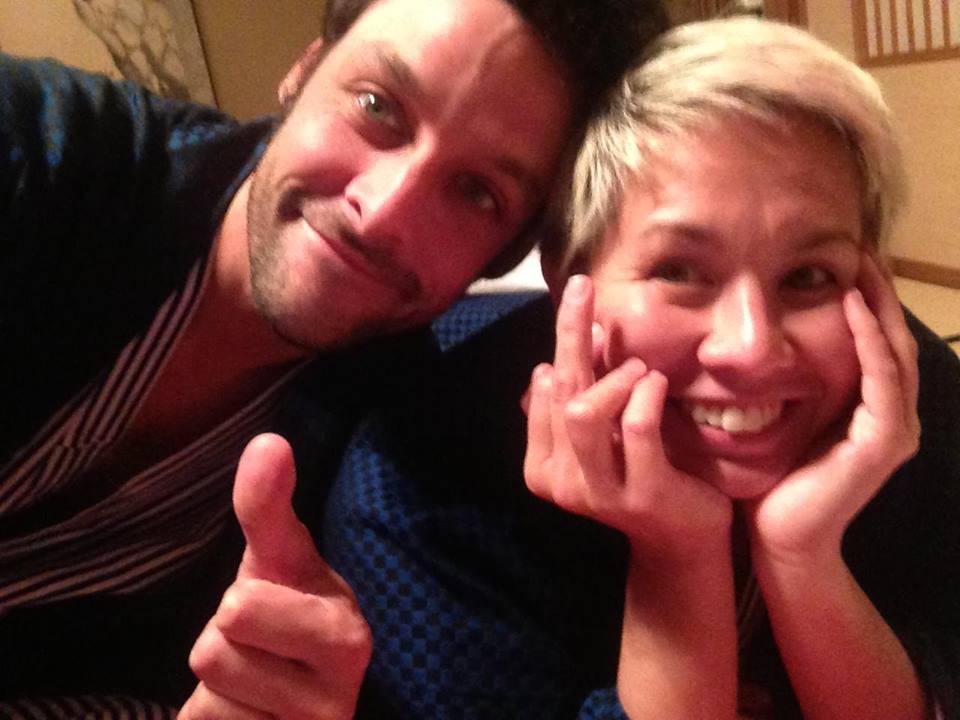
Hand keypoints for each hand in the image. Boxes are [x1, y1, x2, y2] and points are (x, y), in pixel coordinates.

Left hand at [179, 434, 371, 719]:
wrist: (294, 700)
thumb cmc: (286, 618)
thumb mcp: (277, 563)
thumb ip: (268, 506)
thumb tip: (269, 440)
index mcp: (346, 629)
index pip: (250, 606)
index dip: (244, 605)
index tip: (245, 595)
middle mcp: (343, 682)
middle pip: (219, 636)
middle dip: (225, 634)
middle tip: (259, 640)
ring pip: (210, 684)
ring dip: (220, 680)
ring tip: (257, 675)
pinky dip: (216, 716)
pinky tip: (250, 710)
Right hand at [524, 275, 731, 563]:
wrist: (681, 538)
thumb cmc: (640, 475)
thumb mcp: (601, 438)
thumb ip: (579, 401)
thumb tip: (564, 352)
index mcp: (542, 466)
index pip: (545, 389)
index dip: (561, 342)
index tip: (581, 305)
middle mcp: (561, 482)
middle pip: (561, 390)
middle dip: (571, 333)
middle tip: (584, 287)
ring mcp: (598, 492)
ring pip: (585, 411)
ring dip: (614, 376)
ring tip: (638, 366)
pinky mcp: (642, 493)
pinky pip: (637, 426)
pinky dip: (645, 394)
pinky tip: (655, 382)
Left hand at [747, 252, 919, 564]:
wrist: (779, 537)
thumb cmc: (773, 480)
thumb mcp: (782, 417)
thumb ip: (788, 382)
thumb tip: (757, 337)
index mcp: (871, 410)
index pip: (876, 342)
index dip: (867, 300)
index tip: (847, 259)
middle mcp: (891, 416)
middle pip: (893, 339)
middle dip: (880, 292)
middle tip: (864, 248)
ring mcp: (893, 430)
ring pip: (895, 353)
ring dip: (880, 306)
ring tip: (863, 265)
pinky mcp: (884, 444)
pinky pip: (882, 382)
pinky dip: (869, 342)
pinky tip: (852, 309)